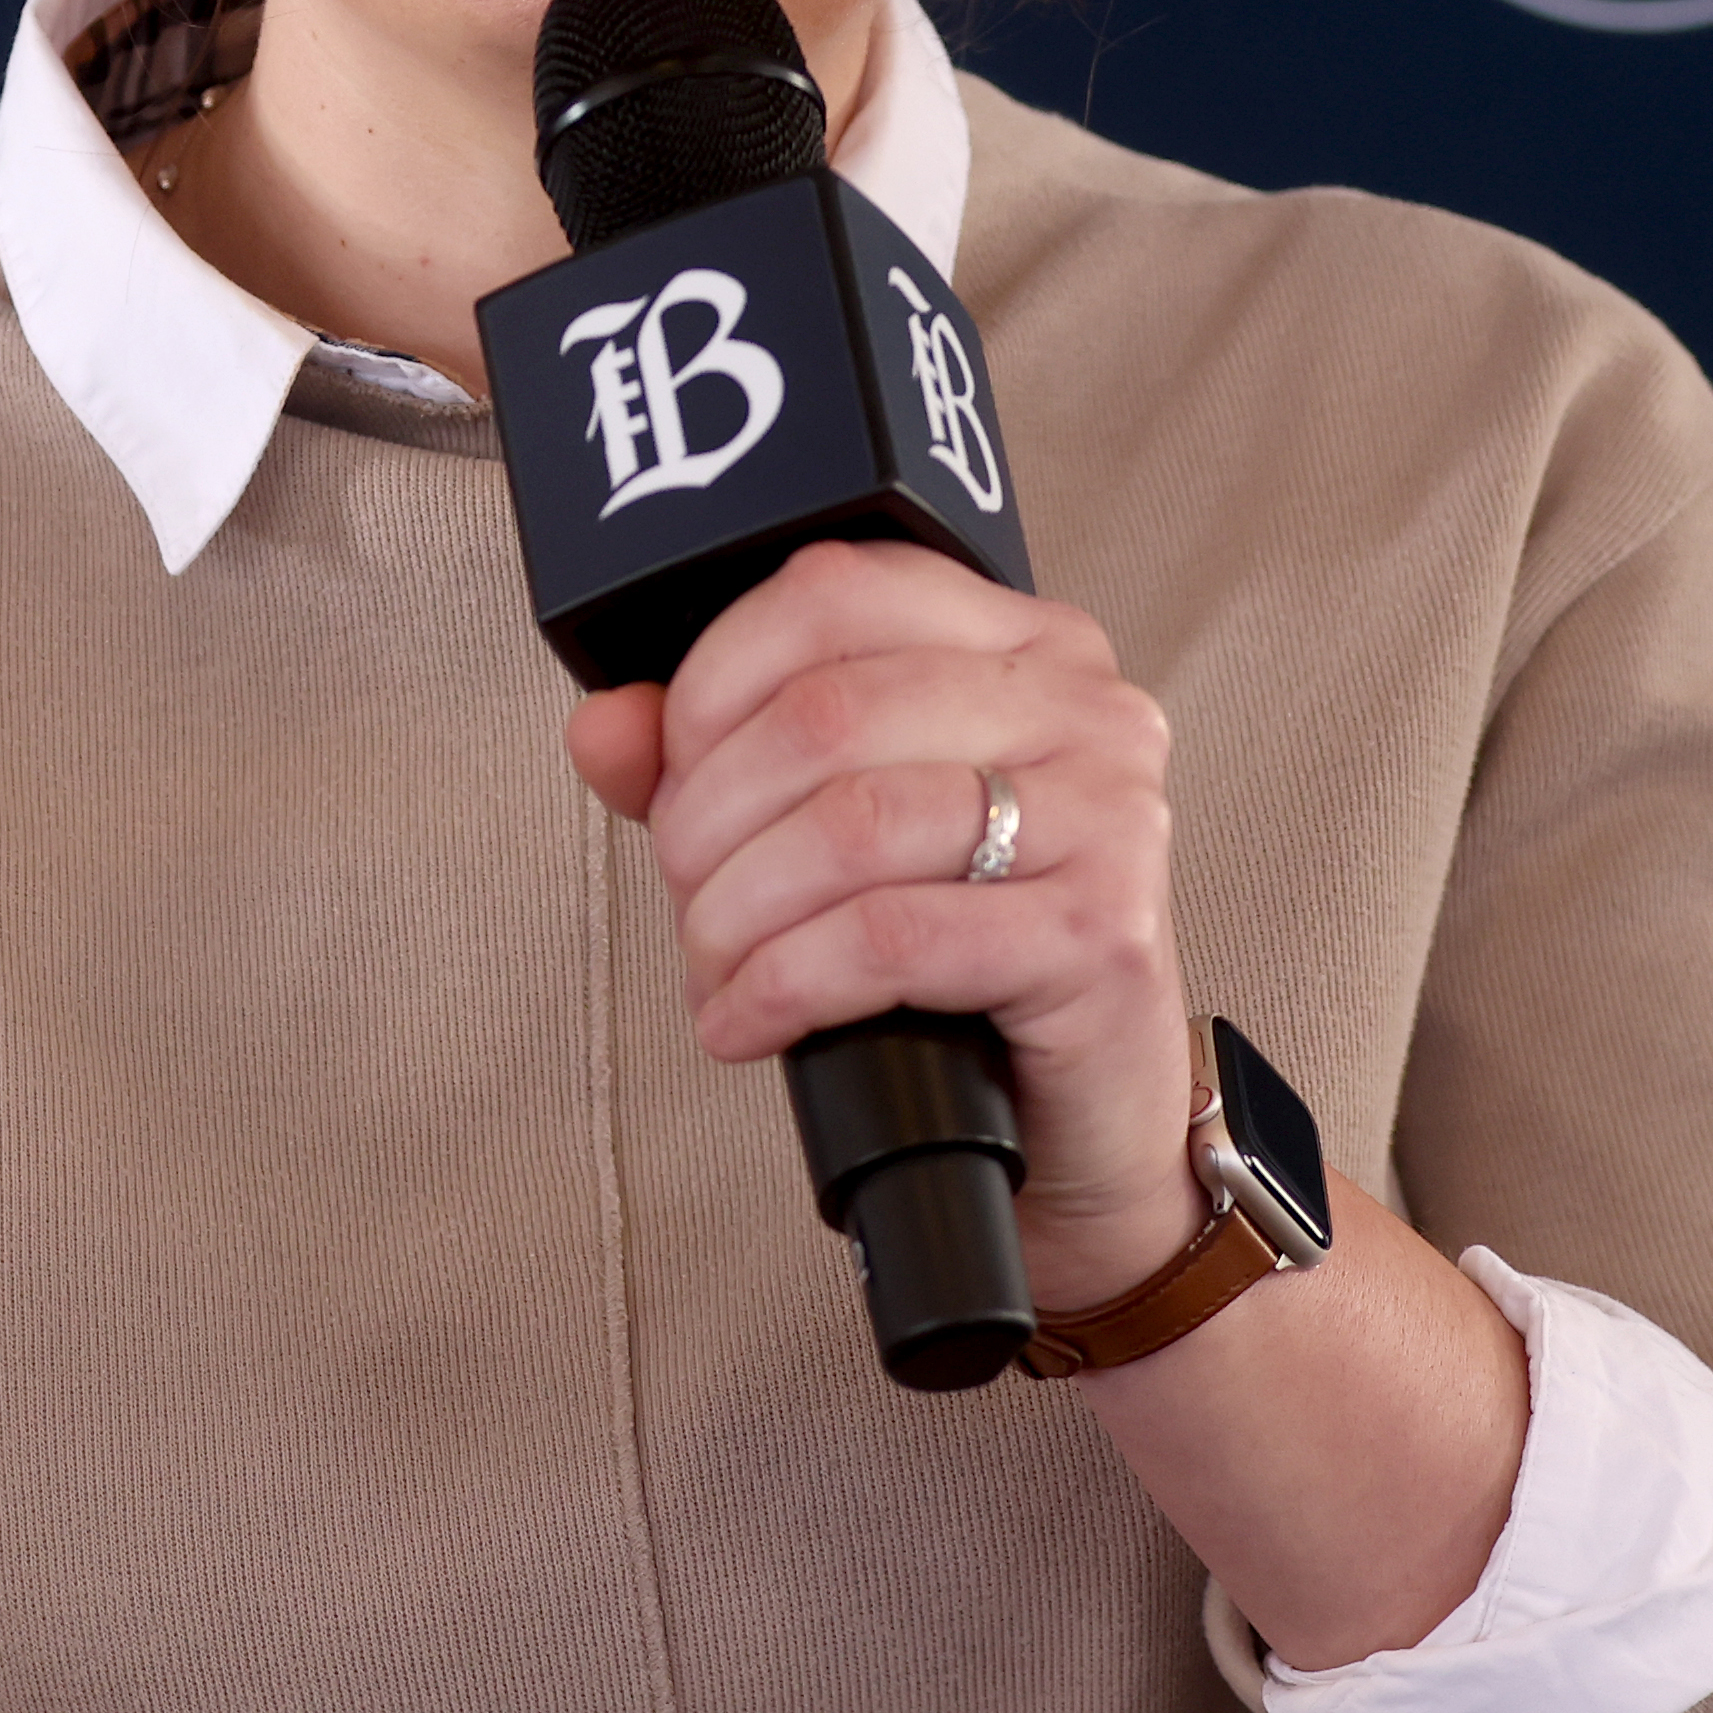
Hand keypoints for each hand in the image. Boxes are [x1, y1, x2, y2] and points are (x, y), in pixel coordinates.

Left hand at [563, 538, 1203, 1308]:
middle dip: (713, 820)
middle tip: (692, 898)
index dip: (712, 686)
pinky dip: (786, 983)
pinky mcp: (1101, 932)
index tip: (672, 778)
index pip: (833, 591)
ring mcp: (1108, 814)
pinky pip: (892, 936)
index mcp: (1023, 644)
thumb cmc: (963, 965)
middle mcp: (1083, 707)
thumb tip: (603, 727)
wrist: (1080, 1121)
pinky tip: (750, 1018)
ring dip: (739, 911)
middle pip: (827, 713)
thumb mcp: (830, 835)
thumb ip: (713, 761)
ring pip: (853, 825)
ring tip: (717, 966)